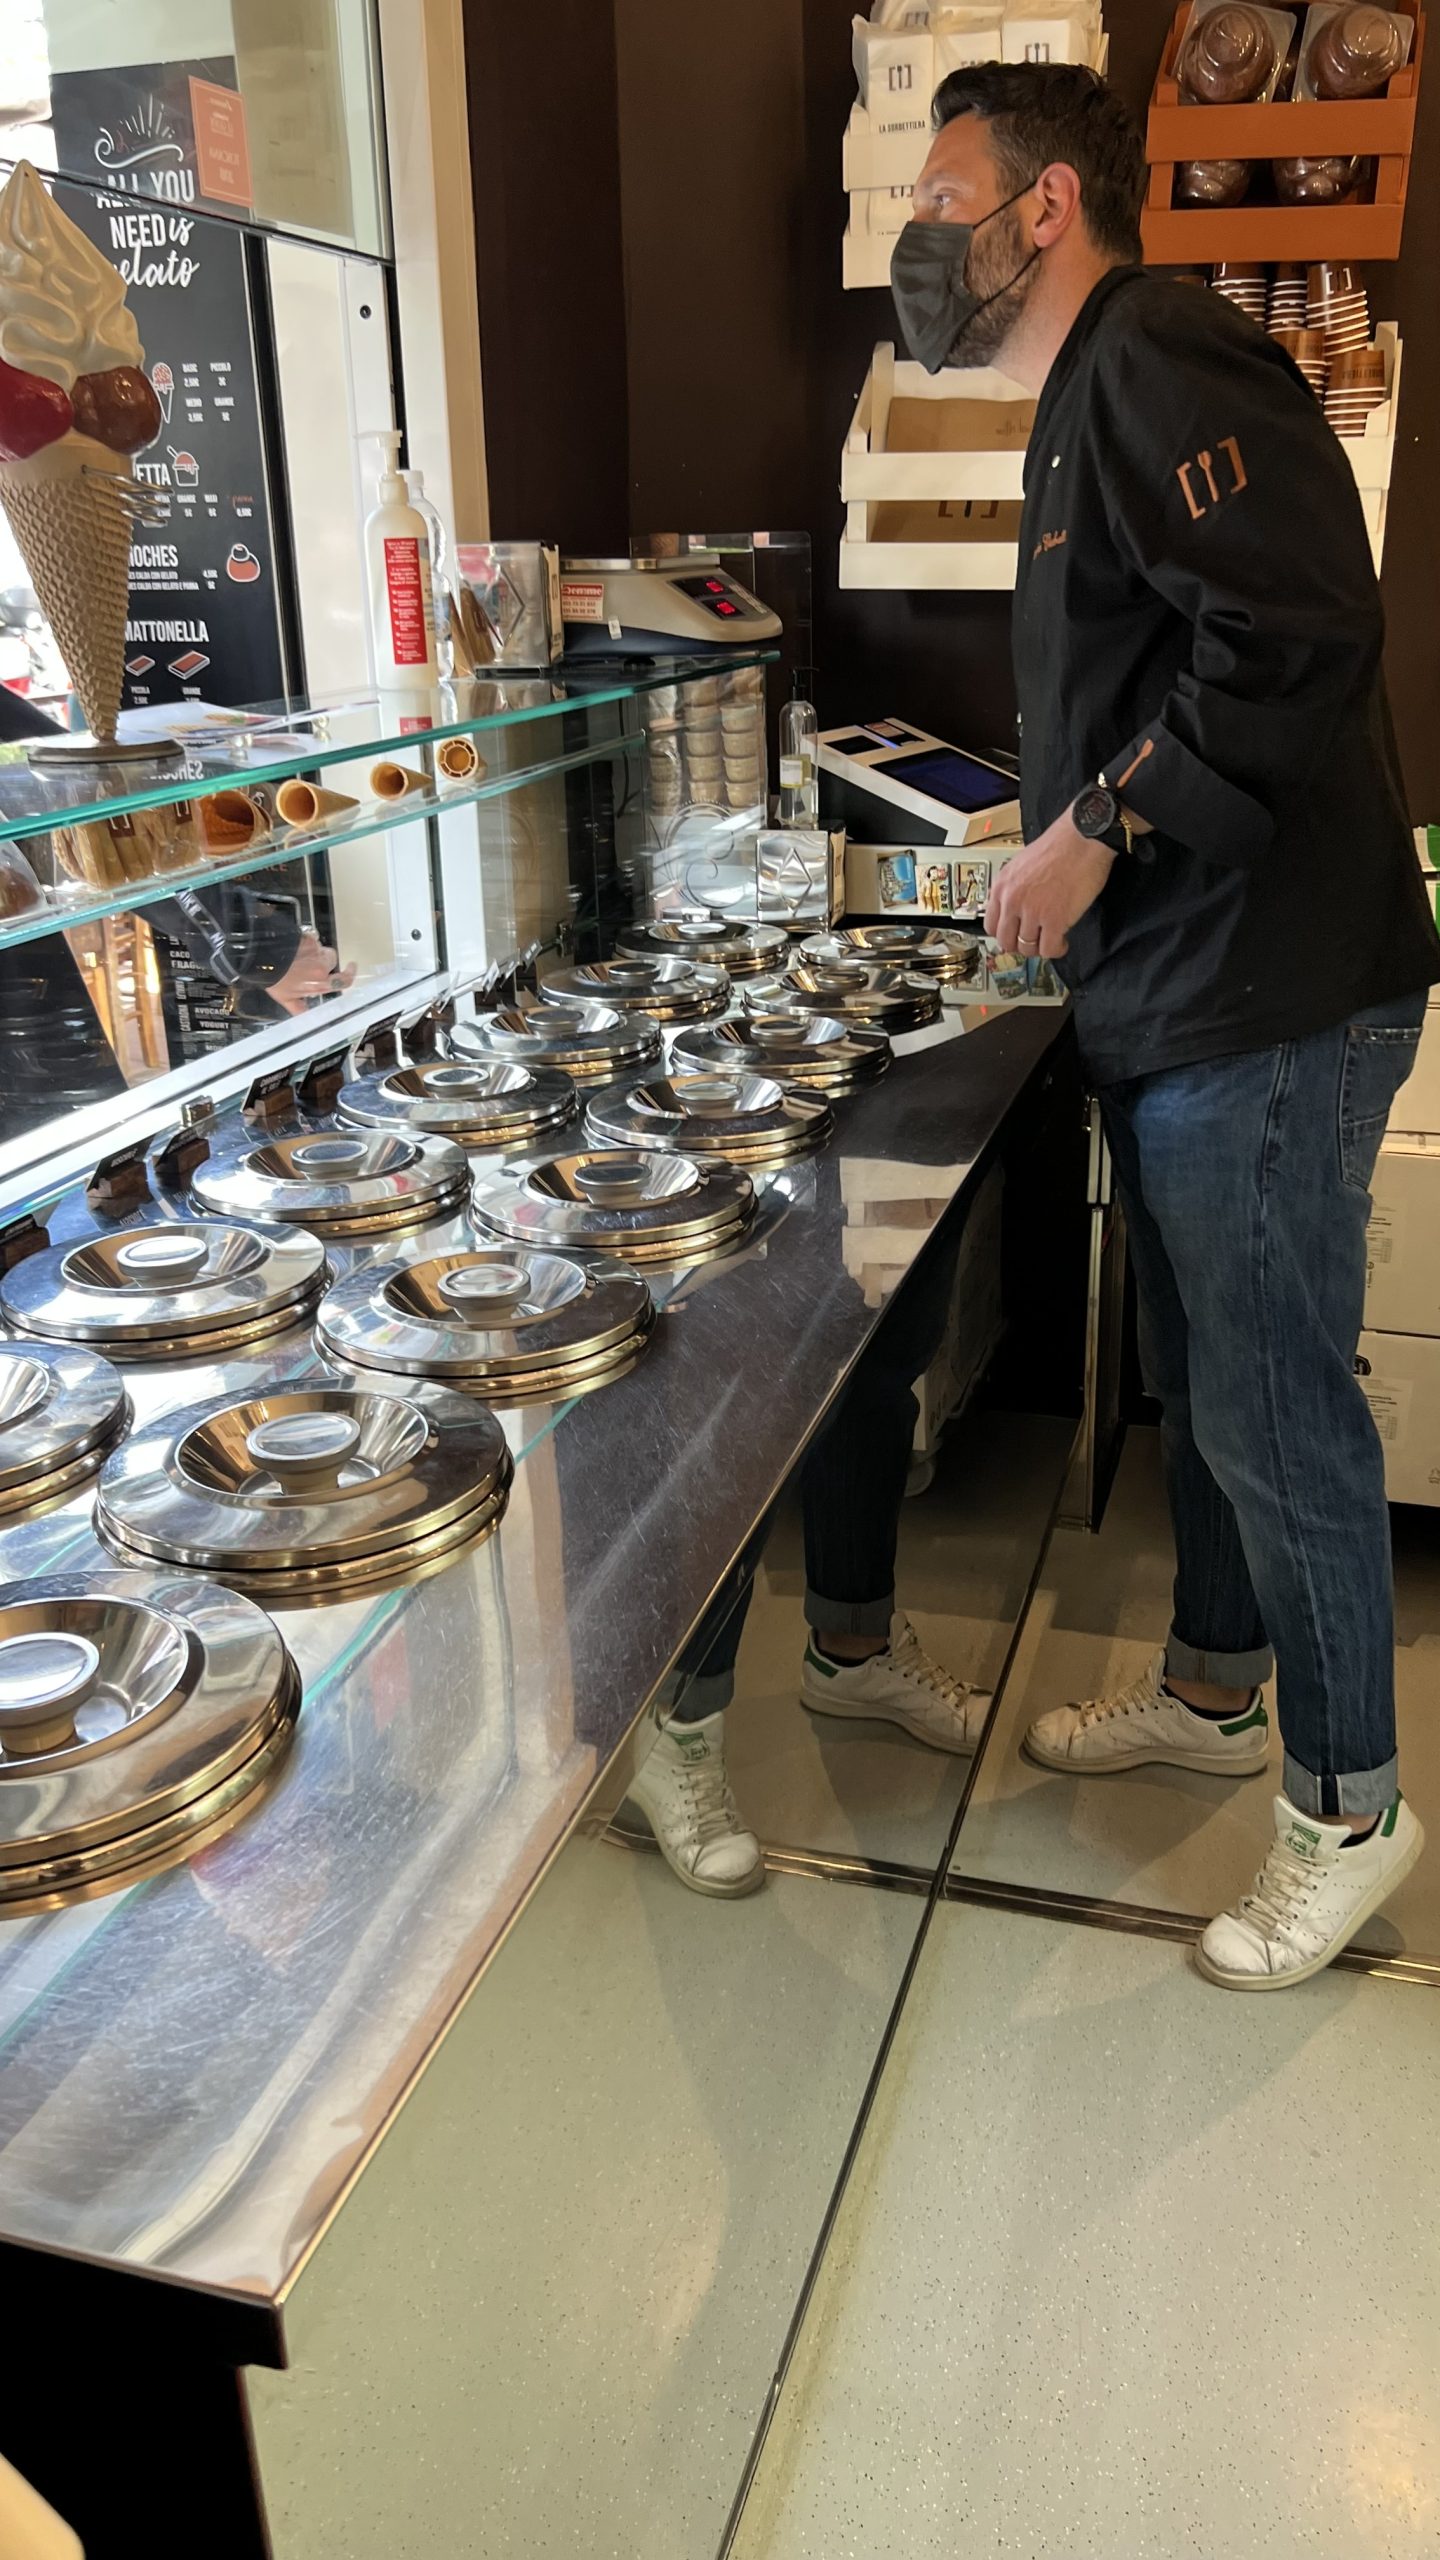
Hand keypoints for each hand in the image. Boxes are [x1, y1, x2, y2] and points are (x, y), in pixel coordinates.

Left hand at [269, 931, 354, 1014]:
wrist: (262, 957)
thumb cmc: (274, 978)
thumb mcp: (286, 998)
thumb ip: (299, 1008)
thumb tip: (305, 1017)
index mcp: (319, 983)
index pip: (344, 980)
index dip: (350, 974)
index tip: (351, 968)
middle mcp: (321, 967)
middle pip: (331, 960)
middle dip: (323, 960)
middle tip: (309, 963)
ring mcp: (315, 951)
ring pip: (321, 949)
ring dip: (314, 951)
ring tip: (299, 954)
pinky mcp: (308, 938)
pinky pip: (312, 938)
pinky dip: (305, 941)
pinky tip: (294, 946)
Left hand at [985, 810, 1114, 960]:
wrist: (1084, 838)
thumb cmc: (1060, 845)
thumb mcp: (1022, 864)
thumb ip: (1014, 887)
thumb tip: (1015, 908)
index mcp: (1002, 886)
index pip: (991, 925)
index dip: (1005, 934)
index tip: (1015, 935)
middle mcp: (1013, 900)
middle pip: (1006, 942)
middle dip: (1020, 945)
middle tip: (1034, 941)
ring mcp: (1033, 911)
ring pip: (1027, 948)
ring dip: (1041, 947)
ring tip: (1052, 939)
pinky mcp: (1055, 919)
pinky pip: (1049, 949)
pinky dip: (1057, 949)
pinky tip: (1063, 941)